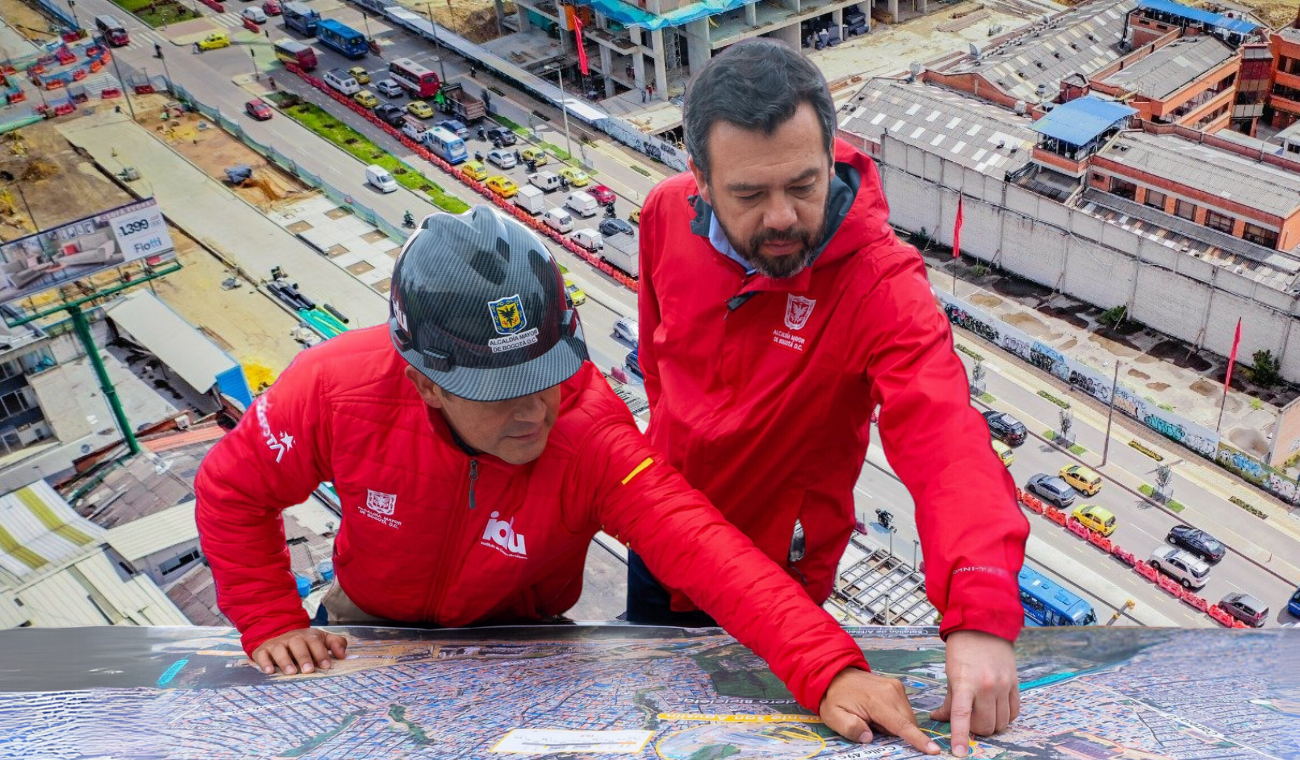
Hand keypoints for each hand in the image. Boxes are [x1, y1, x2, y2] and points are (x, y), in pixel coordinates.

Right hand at [250, 628, 347, 675]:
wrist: (278, 636)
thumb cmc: (305, 643)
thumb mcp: (322, 640)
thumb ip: (336, 644)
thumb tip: (343, 654)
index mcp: (308, 636)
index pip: (315, 642)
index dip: (321, 653)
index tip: (326, 665)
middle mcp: (292, 638)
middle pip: (298, 644)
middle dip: (304, 657)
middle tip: (309, 670)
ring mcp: (277, 644)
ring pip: (279, 649)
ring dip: (285, 660)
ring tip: (291, 672)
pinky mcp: (263, 650)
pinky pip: (262, 655)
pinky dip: (265, 663)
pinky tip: (270, 671)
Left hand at [819, 668, 939, 754]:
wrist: (835, 673)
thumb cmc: (835, 697)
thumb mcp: (833, 717)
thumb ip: (850, 729)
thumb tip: (869, 737)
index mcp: (877, 701)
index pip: (902, 725)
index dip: (918, 739)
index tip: (934, 750)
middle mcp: (892, 691)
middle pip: (908, 723)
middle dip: (896, 732)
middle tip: (872, 725)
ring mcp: (896, 687)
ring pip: (908, 717)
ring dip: (895, 724)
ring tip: (873, 717)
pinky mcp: (897, 686)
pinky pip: (904, 709)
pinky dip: (895, 716)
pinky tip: (879, 712)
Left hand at [930, 630, 1018, 756]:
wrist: (984, 627)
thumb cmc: (962, 650)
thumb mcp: (950, 674)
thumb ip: (948, 700)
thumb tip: (938, 719)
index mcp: (965, 683)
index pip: (961, 716)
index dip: (959, 736)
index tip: (959, 753)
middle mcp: (986, 686)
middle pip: (986, 726)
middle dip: (976, 730)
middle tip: (969, 721)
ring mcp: (1003, 686)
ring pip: (1002, 723)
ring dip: (992, 725)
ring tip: (982, 713)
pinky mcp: (1015, 684)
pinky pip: (1014, 712)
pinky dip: (1005, 717)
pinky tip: (996, 709)